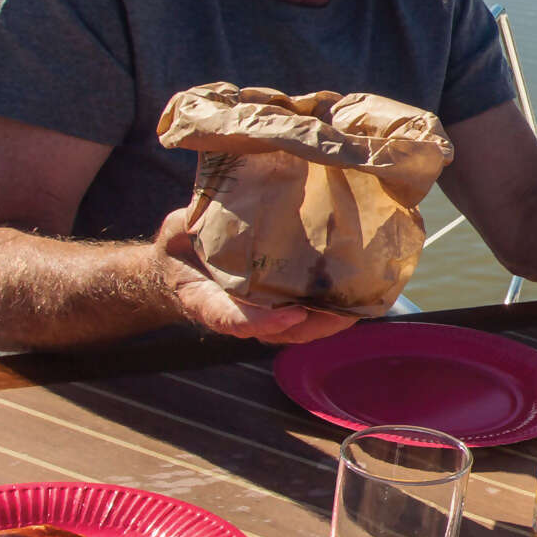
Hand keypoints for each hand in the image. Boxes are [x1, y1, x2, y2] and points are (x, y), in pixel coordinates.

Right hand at [156, 207, 361, 345]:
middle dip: (313, 325)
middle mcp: (239, 313)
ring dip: (329, 320)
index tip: (291, 315)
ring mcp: (260, 311)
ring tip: (359, 304)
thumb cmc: (181, 246)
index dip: (262, 321)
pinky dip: (330, 308)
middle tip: (343, 312)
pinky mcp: (277, 303)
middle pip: (280, 331)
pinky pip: (305, 313)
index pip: (233, 320)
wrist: (181, 263)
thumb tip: (208, 204)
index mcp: (208, 300)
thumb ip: (190, 224)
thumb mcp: (177, 231)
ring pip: (298, 328)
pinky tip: (356, 293)